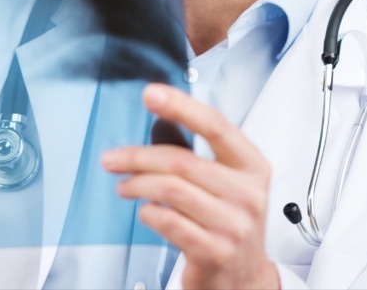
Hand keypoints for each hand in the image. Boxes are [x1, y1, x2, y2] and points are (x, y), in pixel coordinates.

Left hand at [102, 83, 279, 289]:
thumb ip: (200, 155)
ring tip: (125, 185)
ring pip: (171, 190)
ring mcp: (234, 225)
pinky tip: (146, 211)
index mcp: (253, 167)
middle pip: (182, 161)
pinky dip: (149, 213)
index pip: (215, 126)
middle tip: (114, 158)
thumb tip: (160, 121)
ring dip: (137, 184)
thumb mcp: (227, 182)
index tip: (151, 95)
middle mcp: (249, 194)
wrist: (243, 278)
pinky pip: (169, 222)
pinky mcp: (215, 252)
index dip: (181, 107)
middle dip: (139, 156)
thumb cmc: (229, 221)